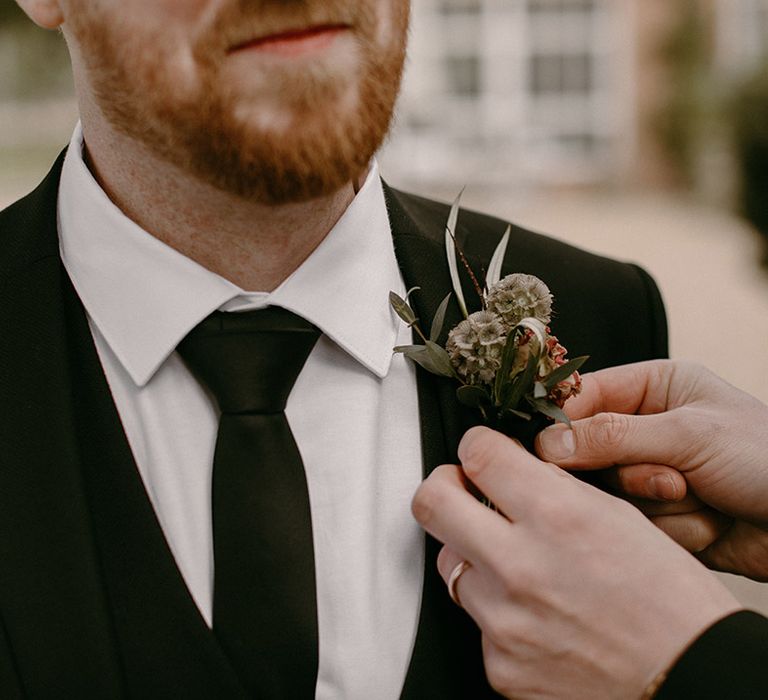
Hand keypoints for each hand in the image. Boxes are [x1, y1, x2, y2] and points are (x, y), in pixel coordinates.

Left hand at [412, 428, 739, 699]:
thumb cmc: (670, 601)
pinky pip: (476, 620)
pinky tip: (536, 614)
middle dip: (444, 486)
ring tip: (516, 564)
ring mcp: (503, 621)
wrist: (690, 680)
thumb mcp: (618, 517)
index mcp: (557, 517)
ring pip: (450, 563)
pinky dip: (497, 610)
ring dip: (473, 554)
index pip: (477, 454)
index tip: (479, 452)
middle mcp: (519, 566)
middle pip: (432, 502)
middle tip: (461, 489)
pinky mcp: (499, 665)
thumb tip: (510, 469)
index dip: (476, 445)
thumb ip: (553, 489)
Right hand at [536, 360, 767, 580]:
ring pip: (613, 494)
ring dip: (657, 503)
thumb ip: (613, 437)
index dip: (563, 423)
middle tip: (668, 479)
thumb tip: (548, 444)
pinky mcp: (662, 518)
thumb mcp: (688, 435)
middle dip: (629, 473)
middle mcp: (648, 429)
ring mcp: (654, 475)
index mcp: (655, 389)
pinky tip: (711, 521)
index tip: (547, 450)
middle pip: (590, 452)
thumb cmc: (766, 458)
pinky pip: (637, 525)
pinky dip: (676, 528)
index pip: (584, 397)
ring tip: (700, 495)